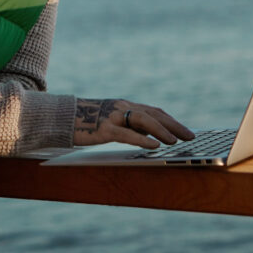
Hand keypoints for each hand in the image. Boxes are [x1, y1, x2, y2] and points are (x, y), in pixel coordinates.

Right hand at [72, 98, 194, 148]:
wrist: (61, 117)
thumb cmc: (87, 123)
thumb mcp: (112, 122)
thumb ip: (130, 126)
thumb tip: (152, 136)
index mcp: (126, 106)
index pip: (155, 112)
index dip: (172, 121)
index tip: (187, 132)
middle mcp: (122, 108)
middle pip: (154, 114)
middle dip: (174, 126)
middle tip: (190, 137)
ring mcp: (113, 117)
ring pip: (143, 120)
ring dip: (162, 131)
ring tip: (175, 141)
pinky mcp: (103, 129)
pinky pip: (126, 134)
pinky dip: (142, 139)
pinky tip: (155, 146)